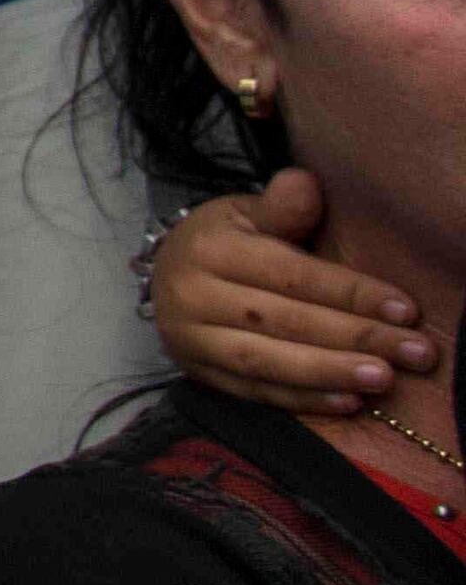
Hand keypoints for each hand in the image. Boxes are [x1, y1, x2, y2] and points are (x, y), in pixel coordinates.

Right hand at [152, 172, 433, 414]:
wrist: (169, 273)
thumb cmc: (226, 239)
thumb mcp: (246, 212)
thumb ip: (282, 206)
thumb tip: (305, 183)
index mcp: (211, 250)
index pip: (291, 276)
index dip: (351, 293)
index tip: (407, 310)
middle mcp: (193, 296)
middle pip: (284, 321)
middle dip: (356, 338)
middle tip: (415, 352)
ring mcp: (190, 339)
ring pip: (267, 362)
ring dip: (330, 372)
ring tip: (383, 378)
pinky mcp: (196, 372)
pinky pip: (254, 391)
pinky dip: (303, 399)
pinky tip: (347, 401)